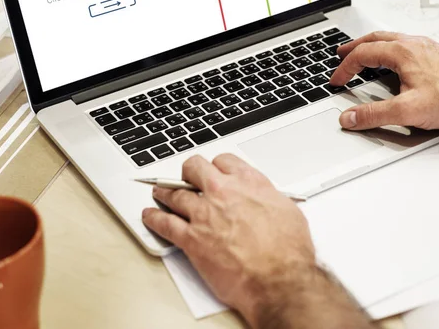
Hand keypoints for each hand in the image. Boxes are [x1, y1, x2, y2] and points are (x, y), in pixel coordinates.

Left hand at [142, 154, 315, 326]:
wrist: (278, 279)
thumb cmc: (288, 251)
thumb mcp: (287, 210)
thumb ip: (268, 198)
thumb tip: (264, 198)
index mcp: (248, 182)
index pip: (224, 160)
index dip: (217, 166)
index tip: (214, 171)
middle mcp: (223, 192)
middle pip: (194, 168)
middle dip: (188, 171)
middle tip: (185, 176)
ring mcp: (204, 214)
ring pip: (175, 194)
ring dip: (165, 192)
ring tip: (159, 191)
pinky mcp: (191, 239)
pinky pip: (165, 224)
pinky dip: (154, 219)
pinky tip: (150, 216)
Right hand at [331, 32, 438, 139]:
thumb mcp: (407, 111)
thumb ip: (374, 114)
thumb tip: (349, 117)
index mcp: (402, 52)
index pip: (362, 54)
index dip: (344, 68)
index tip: (337, 80)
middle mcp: (413, 44)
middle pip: (374, 39)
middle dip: (354, 47)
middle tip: (341, 53)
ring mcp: (426, 47)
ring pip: (391, 39)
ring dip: (372, 45)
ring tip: (364, 52)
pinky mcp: (436, 53)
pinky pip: (406, 43)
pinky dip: (390, 48)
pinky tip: (394, 59)